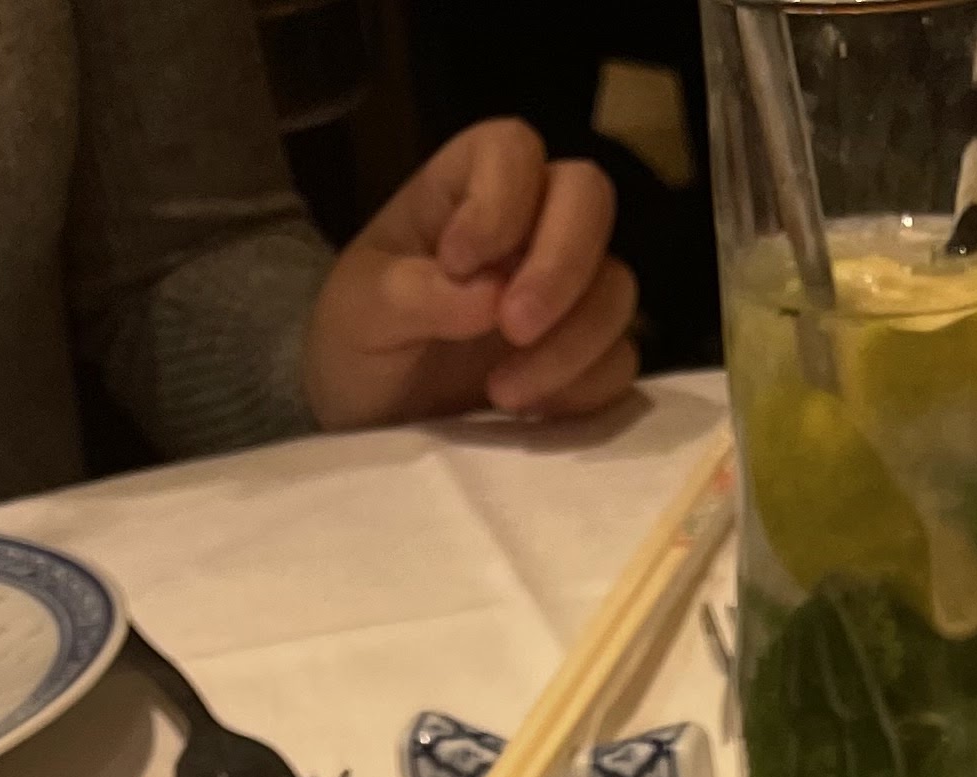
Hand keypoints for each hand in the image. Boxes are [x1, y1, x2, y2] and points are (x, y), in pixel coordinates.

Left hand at [303, 119, 639, 430]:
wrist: (373, 427)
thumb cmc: (359, 348)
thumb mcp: (357, 315)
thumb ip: (409, 295)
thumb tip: (487, 296)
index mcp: (464, 192)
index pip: (513, 149)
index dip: (500, 197)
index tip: (458, 262)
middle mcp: (528, 230)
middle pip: (588, 198)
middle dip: (561, 264)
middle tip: (513, 327)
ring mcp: (564, 296)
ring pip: (616, 286)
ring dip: (572, 341)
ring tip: (503, 393)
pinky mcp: (586, 362)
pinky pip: (619, 362)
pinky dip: (584, 388)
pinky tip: (530, 412)